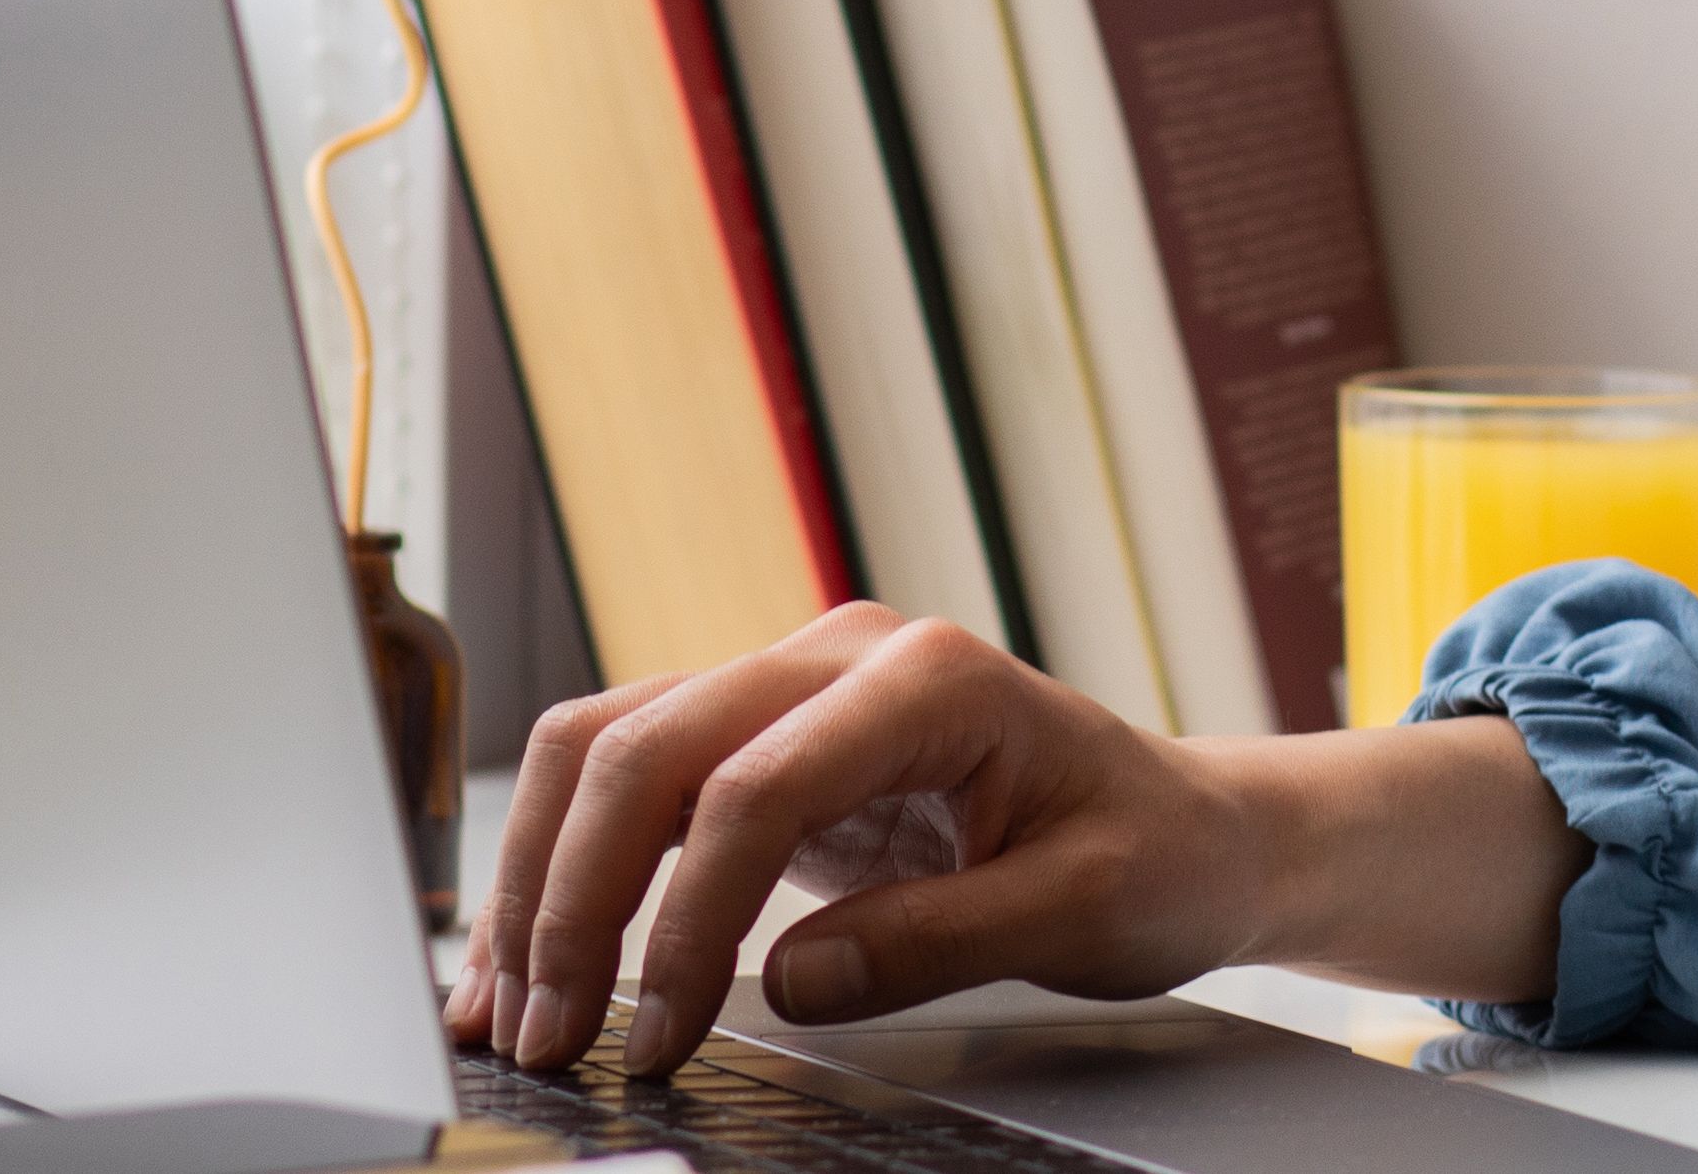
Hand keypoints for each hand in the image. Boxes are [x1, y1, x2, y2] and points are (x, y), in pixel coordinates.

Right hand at [448, 604, 1580, 1077]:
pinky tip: (530, 959)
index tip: (659, 1033)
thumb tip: (787, 980)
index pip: (753, 785)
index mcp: (928, 679)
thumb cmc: (1153, 857)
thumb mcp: (1081, 910)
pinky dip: (566, 867)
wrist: (1186, 827)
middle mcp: (841, 659)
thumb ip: (938, 942)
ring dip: (543, 879)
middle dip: (573, 900)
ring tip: (511, 1011)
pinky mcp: (765, 741)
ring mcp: (794, 690)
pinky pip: (633, 784)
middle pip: (648, 748)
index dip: (685, 917)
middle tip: (551, 1038)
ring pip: (612, 751)